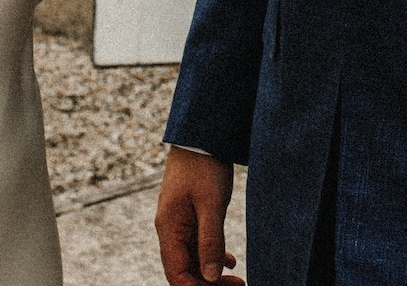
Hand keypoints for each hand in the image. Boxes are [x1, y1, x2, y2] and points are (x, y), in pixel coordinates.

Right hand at [155, 147, 243, 284]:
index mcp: (169, 228)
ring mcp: (178, 222)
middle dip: (207, 284)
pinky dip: (212, 255)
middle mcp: (170, 229)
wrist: (202, 136)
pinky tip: (229, 260)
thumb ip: (210, 241)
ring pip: (192, 258)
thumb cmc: (204, 167)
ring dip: (211, 271)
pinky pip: (197, 244)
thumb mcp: (211, 205)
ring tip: (237, 279)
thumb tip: (210, 277)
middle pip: (184, 269)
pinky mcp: (189, 215)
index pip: (176, 273)